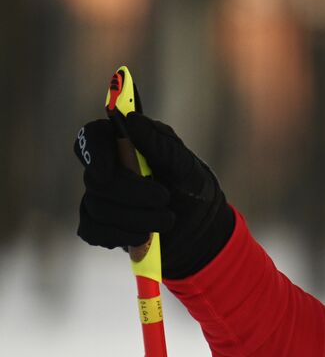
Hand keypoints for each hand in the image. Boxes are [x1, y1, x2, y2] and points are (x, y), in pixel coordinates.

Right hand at [74, 114, 234, 278]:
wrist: (200, 229)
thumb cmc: (193, 189)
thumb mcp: (186, 166)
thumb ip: (161, 143)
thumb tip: (131, 119)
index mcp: (126, 145)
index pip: (92, 135)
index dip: (94, 151)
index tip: (108, 171)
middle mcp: (107, 168)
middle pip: (95, 178)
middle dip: (132, 193)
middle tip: (164, 198)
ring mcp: (99, 197)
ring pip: (97, 207)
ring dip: (137, 217)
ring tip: (166, 220)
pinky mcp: (98, 225)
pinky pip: (93, 231)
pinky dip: (122, 236)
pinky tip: (144, 236)